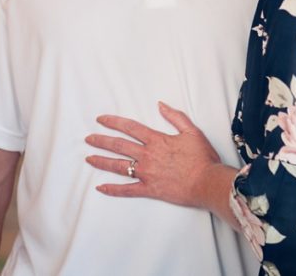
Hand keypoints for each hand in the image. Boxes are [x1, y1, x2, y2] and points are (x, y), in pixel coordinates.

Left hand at [85, 102, 225, 208]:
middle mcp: (147, 155)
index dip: (113, 122)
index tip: (101, 119)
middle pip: (119, 145)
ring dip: (102, 161)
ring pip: (119, 166)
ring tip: (89, 158)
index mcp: (156, 140)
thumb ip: (175, 116)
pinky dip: (113, 189)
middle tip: (89, 139)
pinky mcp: (149, 190)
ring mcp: (146, 173)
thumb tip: (160, 104)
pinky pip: (127, 190)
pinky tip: (101, 188)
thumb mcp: (191, 131)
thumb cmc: (202, 158)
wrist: (207, 182)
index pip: (129, 127)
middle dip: (101, 141)